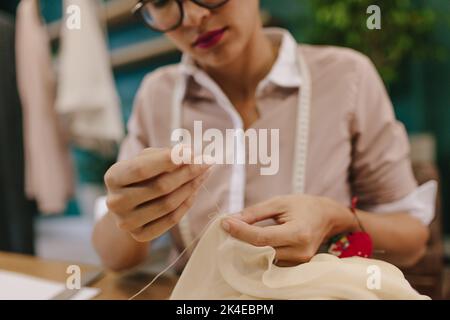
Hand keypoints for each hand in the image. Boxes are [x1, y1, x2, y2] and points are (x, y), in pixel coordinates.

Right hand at [104, 148, 210, 241]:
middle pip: (160, 187)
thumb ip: (164, 155)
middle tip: (206, 162)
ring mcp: (127, 222)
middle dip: (188, 172)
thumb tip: (189, 154)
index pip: (142, 169)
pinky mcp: (140, 235)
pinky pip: (171, 220)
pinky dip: (186, 204)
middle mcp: (116, 202)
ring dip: (192, 187)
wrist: (128, 205)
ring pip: (168, 204)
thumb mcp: (146, 160)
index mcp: (112, 177)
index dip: (168, 160)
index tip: (192, 152)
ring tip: (204, 174)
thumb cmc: (140, 175)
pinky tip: (195, 191)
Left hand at [221, 194, 354, 265]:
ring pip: (264, 258)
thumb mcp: (279, 202)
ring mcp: (299, 262)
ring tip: (238, 232)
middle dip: (241, 239)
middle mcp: (300, 251)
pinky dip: (259, 252)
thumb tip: (231, 220)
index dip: (241, 231)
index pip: (262, 238)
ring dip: (248, 247)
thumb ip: (255, 212)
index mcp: (298, 233)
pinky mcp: (296, 266)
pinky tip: (251, 241)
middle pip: (261, 250)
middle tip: (227, 226)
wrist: (327, 217)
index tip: (225, 222)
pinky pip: (271, 261)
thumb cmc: (303, 205)